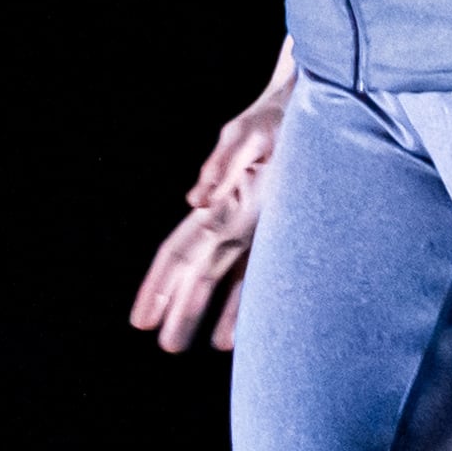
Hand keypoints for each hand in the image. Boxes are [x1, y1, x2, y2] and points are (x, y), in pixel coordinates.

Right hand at [130, 53, 302, 354]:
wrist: (309, 105)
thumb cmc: (275, 117)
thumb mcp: (249, 135)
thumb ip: (224, 164)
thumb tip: (195, 201)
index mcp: (216, 203)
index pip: (177, 253)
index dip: (158, 286)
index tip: (141, 318)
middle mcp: (228, 221)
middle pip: (194, 274)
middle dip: (177, 309)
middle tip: (165, 345)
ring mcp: (252, 229)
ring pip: (221, 280)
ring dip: (204, 312)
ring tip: (188, 345)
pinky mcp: (276, 231)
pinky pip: (255, 275)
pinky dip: (244, 303)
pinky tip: (237, 331)